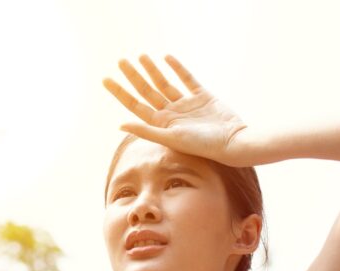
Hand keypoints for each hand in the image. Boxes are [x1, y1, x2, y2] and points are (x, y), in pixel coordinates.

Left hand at [103, 55, 254, 167]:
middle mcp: (171, 114)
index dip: (120, 92)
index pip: (135, 105)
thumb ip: (146, 130)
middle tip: (120, 61)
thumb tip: (119, 124)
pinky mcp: (203, 97)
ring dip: (153, 70)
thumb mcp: (171, 138)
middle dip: (133, 76)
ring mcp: (187, 105)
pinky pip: (188, 80)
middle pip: (147, 91)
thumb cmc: (202, 145)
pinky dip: (178, 69)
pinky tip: (167, 58)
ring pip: (165, 83)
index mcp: (161, 124)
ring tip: (141, 56)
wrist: (233, 142)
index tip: (106, 79)